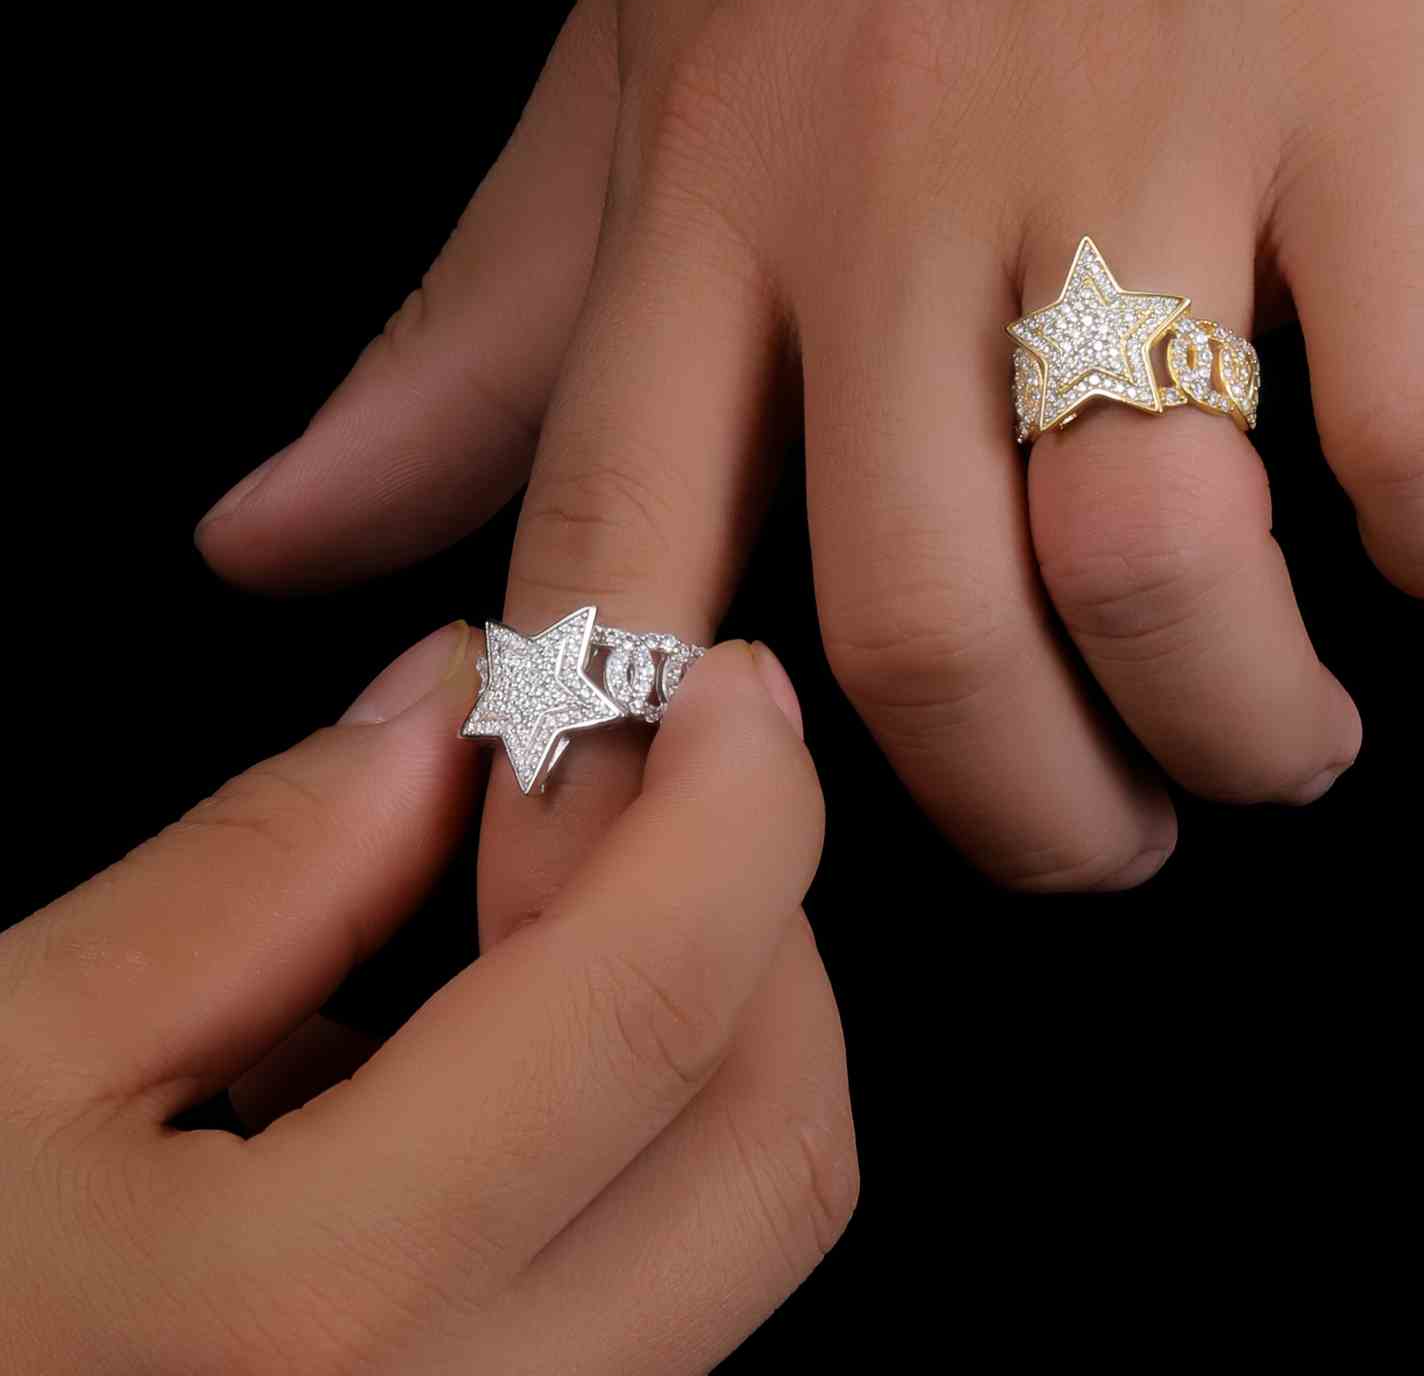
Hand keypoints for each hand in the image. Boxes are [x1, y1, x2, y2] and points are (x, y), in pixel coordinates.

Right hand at [0, 630, 853, 1372]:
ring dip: (712, 1024)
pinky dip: (638, 1138)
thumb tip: (453, 701)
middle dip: (760, 924)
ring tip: (555, 910)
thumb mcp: (2, 1055)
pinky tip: (483, 1066)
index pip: (648, 1006)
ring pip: (740, 1230)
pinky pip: (659, 1298)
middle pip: (771, 1142)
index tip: (731, 687)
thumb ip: (256, 871)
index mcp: (318, 1311)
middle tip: (655, 785)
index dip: (737, 810)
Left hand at [196, 0, 1423, 889]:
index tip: (697, 928)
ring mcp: (1136, 138)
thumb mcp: (624, 89)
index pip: (608, 567)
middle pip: (922, 635)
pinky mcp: (1378, 84)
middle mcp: (891, 195)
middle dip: (1028, 817)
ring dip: (1238, 719)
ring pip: (1155, 557)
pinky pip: (1423, 417)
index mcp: (702, 212)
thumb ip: (468, 343)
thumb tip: (260, 549)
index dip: (631, 800)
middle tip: (1103, 836)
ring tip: (1271, 740)